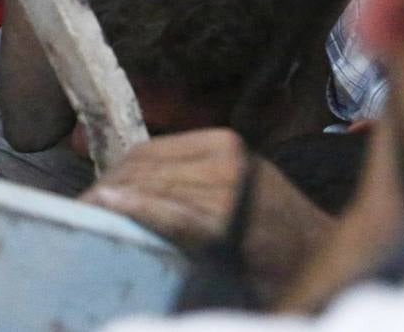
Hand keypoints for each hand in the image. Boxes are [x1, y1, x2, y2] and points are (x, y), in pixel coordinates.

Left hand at [82, 129, 334, 298]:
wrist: (322, 257)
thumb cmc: (274, 229)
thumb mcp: (236, 183)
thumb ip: (188, 178)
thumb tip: (122, 183)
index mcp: (223, 145)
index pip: (148, 152)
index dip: (113, 172)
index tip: (90, 194)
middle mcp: (224, 159)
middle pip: (142, 167)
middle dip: (105, 189)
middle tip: (80, 214)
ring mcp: (226, 189)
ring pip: (149, 187)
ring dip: (110, 202)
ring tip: (85, 221)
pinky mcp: (226, 223)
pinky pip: (169, 213)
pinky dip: (135, 209)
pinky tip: (108, 210)